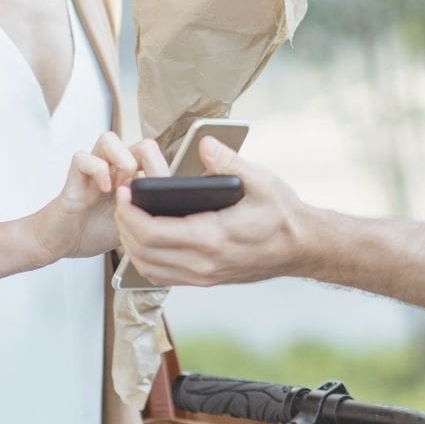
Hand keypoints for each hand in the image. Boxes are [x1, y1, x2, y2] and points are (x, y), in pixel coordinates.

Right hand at [28, 132, 167, 262]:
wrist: (62, 242)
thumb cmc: (95, 231)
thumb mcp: (134, 225)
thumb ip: (150, 213)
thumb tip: (173, 210)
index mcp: (132, 178)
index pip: (156, 157)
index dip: (162, 170)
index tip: (159, 192)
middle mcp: (115, 169)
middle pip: (139, 143)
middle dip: (147, 161)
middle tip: (142, 186)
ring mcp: (94, 171)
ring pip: (109, 139)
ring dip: (122, 158)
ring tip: (123, 183)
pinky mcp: (75, 178)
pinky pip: (83, 158)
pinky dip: (97, 170)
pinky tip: (104, 189)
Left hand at [114, 136, 302, 285]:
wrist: (302, 246)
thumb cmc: (283, 215)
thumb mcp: (261, 181)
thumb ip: (229, 161)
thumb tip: (204, 143)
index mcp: (212, 237)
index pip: (152, 232)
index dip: (129, 212)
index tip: (124, 191)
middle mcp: (204, 262)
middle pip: (142, 251)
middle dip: (124, 224)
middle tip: (122, 200)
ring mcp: (203, 276)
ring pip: (148, 267)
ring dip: (131, 244)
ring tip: (130, 217)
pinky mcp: (206, 280)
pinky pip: (163, 275)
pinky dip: (145, 259)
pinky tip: (147, 239)